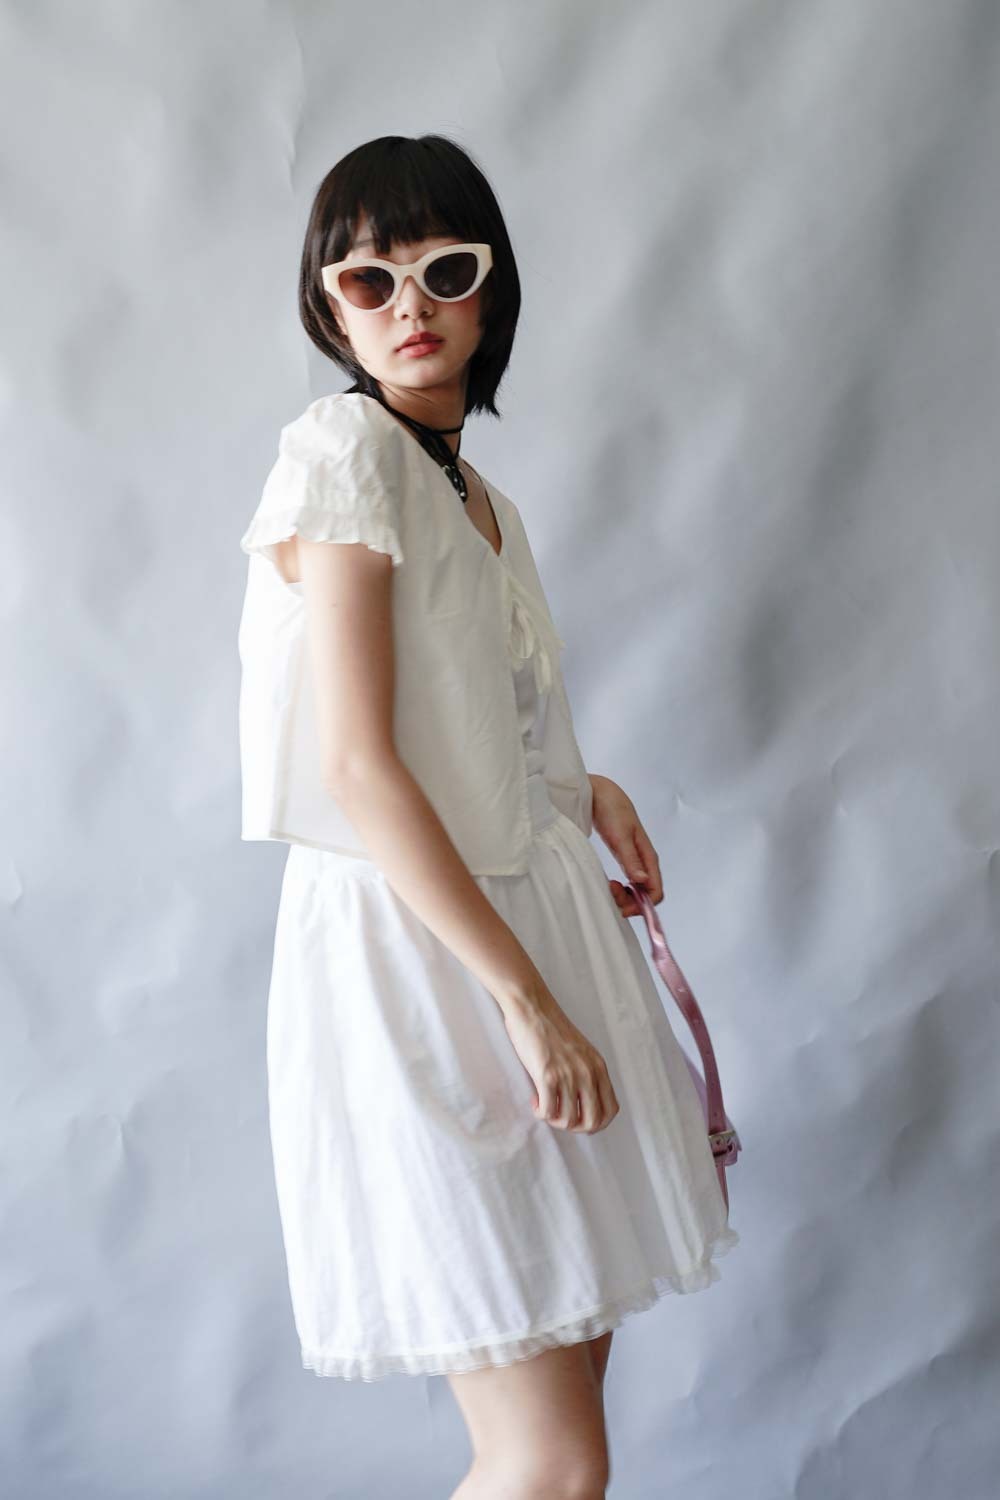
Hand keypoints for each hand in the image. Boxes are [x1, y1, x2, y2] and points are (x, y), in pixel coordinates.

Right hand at [501, 977, 619, 1133]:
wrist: (532, 1006)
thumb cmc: (551, 1027)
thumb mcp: (581, 1050)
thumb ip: (587, 1072)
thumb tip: (583, 1103)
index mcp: (599, 1067)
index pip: (611, 1110)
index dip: (596, 1123)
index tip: (579, 1118)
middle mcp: (588, 1073)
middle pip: (592, 1122)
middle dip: (575, 1127)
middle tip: (560, 1116)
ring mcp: (568, 1075)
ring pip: (568, 1120)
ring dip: (554, 1119)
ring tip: (545, 1106)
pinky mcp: (546, 1075)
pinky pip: (548, 1112)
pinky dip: (541, 1112)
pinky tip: (536, 1100)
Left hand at [588, 774, 663, 917]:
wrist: (600, 794)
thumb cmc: (612, 811)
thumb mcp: (620, 835)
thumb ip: (631, 859)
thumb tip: (642, 882)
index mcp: (648, 857)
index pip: (655, 892)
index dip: (642, 906)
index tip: (621, 905)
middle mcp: (645, 862)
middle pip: (646, 895)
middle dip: (631, 902)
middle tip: (610, 892)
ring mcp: (636, 861)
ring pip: (637, 891)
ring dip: (625, 897)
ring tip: (608, 886)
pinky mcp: (626, 859)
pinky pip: (629, 883)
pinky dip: (621, 889)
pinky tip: (610, 883)